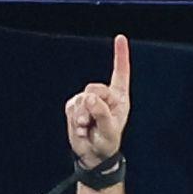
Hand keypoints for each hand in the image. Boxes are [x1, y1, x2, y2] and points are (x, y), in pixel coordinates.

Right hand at [65, 34, 130, 169]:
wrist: (93, 155)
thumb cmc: (107, 142)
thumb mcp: (110, 130)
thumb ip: (102, 113)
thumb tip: (89, 98)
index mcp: (119, 97)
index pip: (120, 73)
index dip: (120, 55)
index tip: (120, 38)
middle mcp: (104, 95)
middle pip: (94, 88)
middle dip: (92, 105)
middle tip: (92, 122)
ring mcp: (87, 99)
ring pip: (81, 99)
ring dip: (82, 117)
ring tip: (87, 128)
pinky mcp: (75, 106)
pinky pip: (72, 107)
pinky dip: (75, 120)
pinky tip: (81, 129)